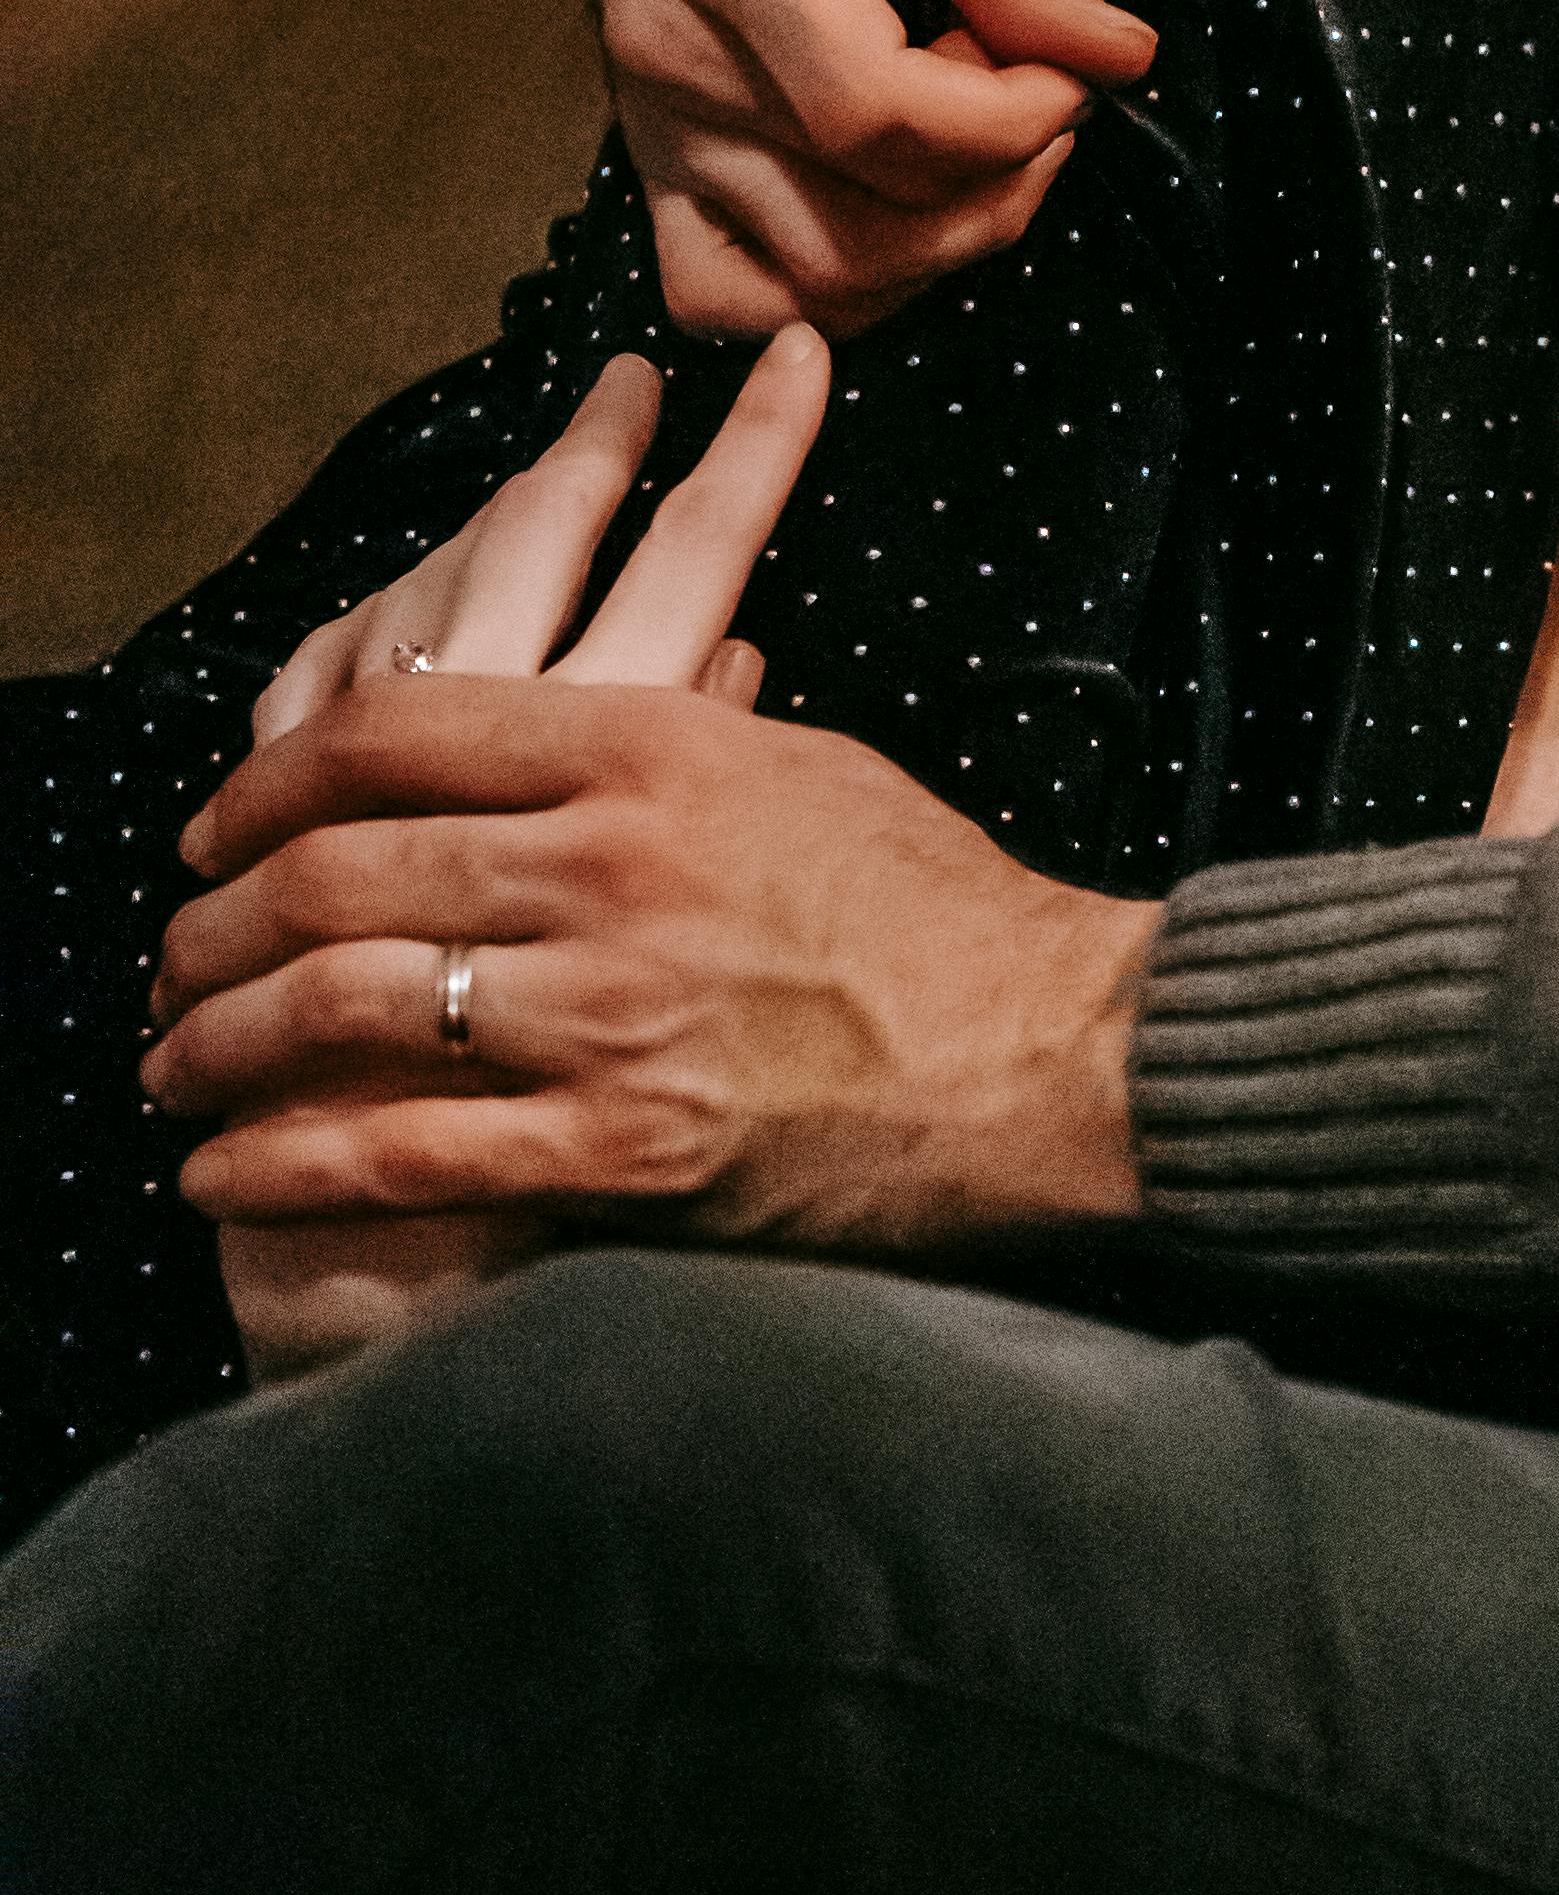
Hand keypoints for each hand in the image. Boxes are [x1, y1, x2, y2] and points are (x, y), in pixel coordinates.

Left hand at [146, 675, 1159, 1267]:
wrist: (1052, 1047)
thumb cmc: (939, 901)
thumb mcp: (799, 763)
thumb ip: (663, 729)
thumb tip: (547, 724)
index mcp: (656, 745)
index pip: (398, 729)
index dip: (271, 776)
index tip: (217, 819)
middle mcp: (614, 865)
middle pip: (341, 866)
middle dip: (215, 917)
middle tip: (170, 950)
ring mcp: (613, 1010)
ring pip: (346, 1004)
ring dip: (221, 1038)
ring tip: (170, 1060)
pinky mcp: (624, 1146)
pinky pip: (403, 1149)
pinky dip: (284, 1161)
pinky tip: (222, 1170)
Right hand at [565, 0, 1154, 337]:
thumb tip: (1115, 58)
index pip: (881, 116)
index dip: (1009, 122)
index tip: (1073, 72)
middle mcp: (672, 54)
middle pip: (855, 223)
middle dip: (996, 185)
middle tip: (1042, 91)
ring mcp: (647, 117)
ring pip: (803, 283)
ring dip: (931, 245)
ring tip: (972, 130)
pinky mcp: (644, 150)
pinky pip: (717, 292)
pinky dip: (823, 288)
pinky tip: (896, 207)